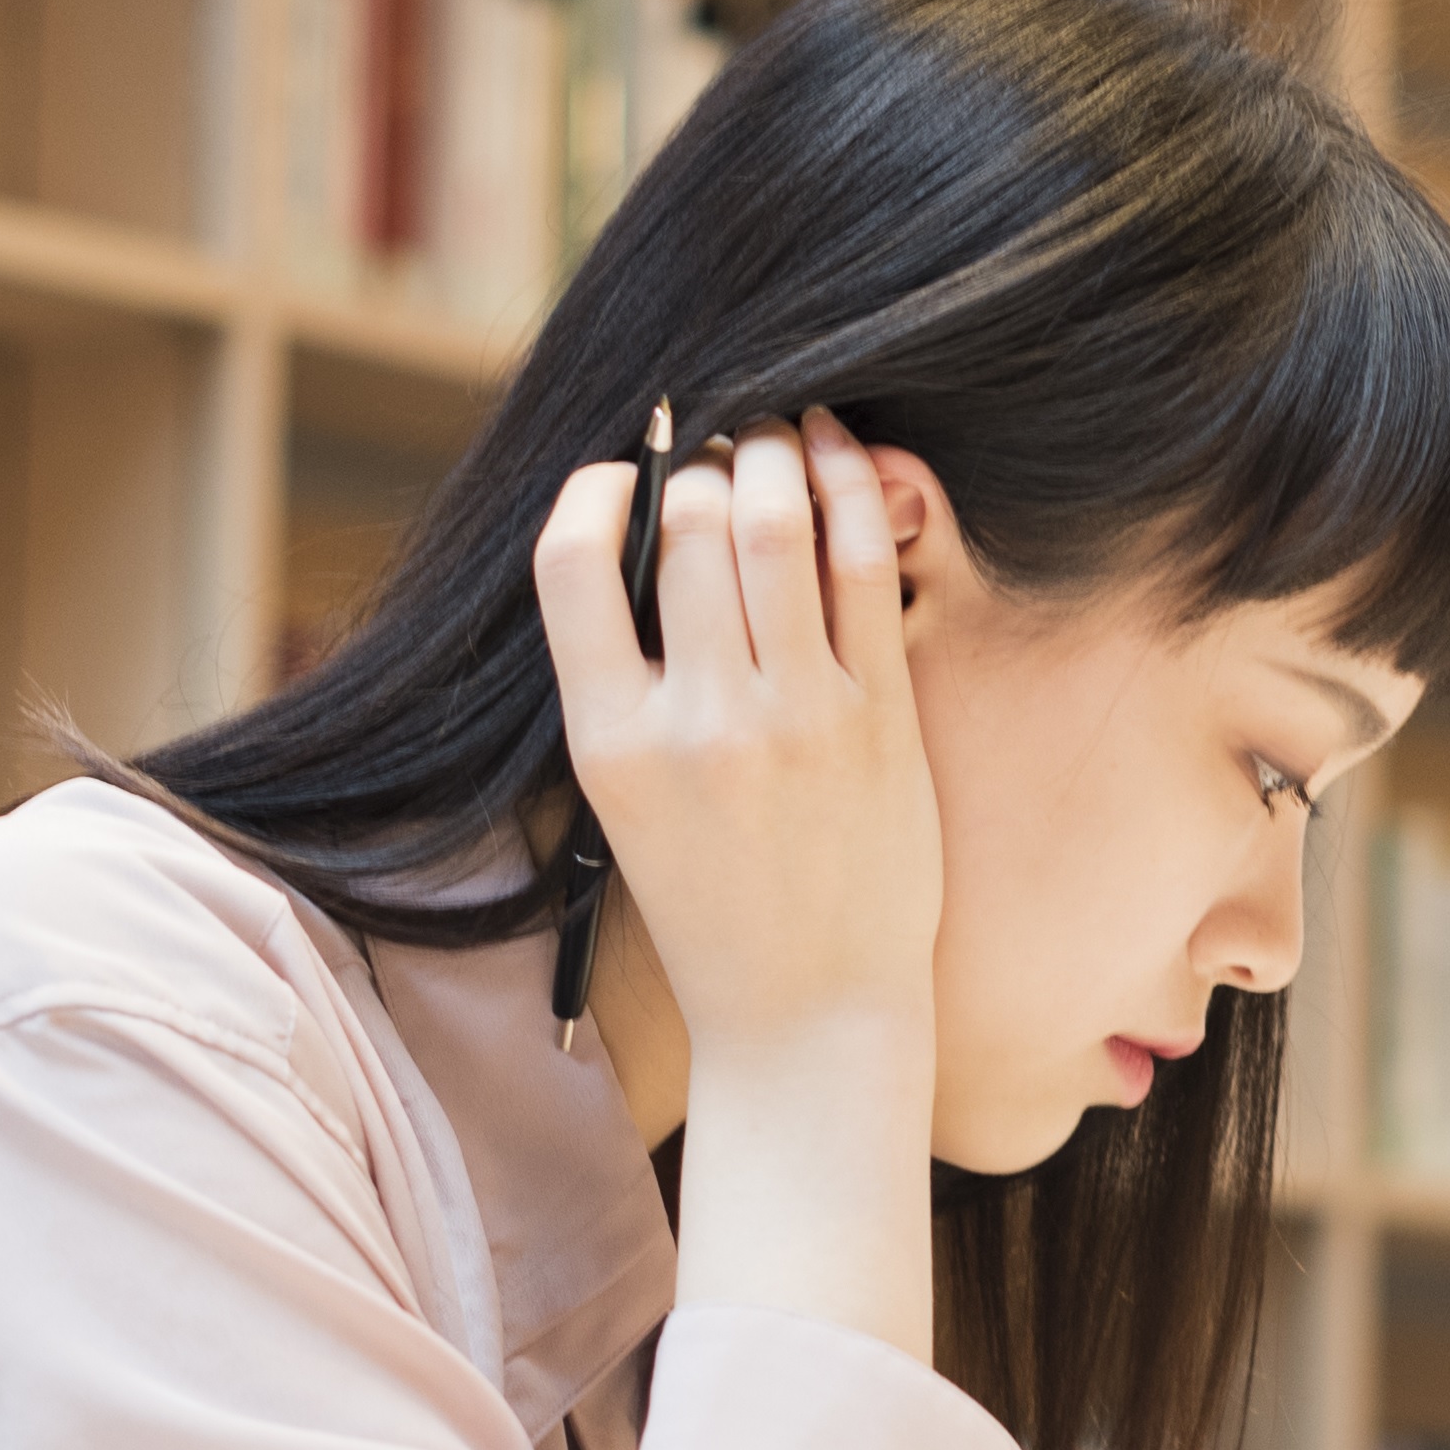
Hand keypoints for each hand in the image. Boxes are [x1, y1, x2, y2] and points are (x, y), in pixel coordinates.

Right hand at [535, 410, 940, 1353]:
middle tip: (718, 444)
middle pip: (689, 523)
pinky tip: (840, 456)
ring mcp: (796, 715)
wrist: (809, 1013)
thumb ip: (625, 684)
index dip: (594, 489)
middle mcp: (698, 720)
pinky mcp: (879, 716)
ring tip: (774, 436)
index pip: (570, 562)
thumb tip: (639, 543)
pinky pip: (865, 566)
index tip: (621, 473)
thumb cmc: (714, 904)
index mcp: (610, 741)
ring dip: (774, 453)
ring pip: (776, 523)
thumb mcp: (624, 803)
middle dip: (703, 457)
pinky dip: (850, 487)